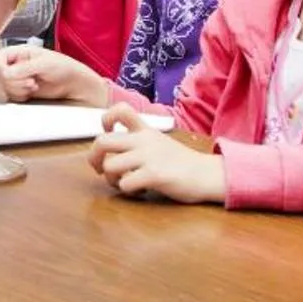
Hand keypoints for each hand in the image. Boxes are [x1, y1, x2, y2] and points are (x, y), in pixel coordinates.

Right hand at [0, 45, 111, 105]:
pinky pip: (12, 96)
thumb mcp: (44, 64)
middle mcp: (17, 64)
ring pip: (6, 87)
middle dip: (16, 81)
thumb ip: (24, 68)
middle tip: (31, 81)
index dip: (2, 67)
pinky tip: (33, 91)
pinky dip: (21, 96)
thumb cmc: (64, 68)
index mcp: (20, 52)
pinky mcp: (22, 90)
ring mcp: (19, 78)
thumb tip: (7, 73)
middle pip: (0, 75)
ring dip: (20, 89)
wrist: (74, 85)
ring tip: (34, 85)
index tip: (10, 74)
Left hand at [88, 102, 223, 202]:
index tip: (109, 134)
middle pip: (102, 141)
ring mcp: (148, 157)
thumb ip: (138, 142)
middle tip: (101, 170)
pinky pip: (125, 184)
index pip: (120, 110)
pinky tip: (140, 191)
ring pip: (109, 166)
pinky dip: (127, 191)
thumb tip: (111, 154)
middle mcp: (144, 140)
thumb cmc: (182, 162)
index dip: (106, 121)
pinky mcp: (154, 175)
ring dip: (111, 180)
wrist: (208, 174)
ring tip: (125, 183)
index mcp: (145, 130)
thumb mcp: (159, 142)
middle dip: (94, 158)